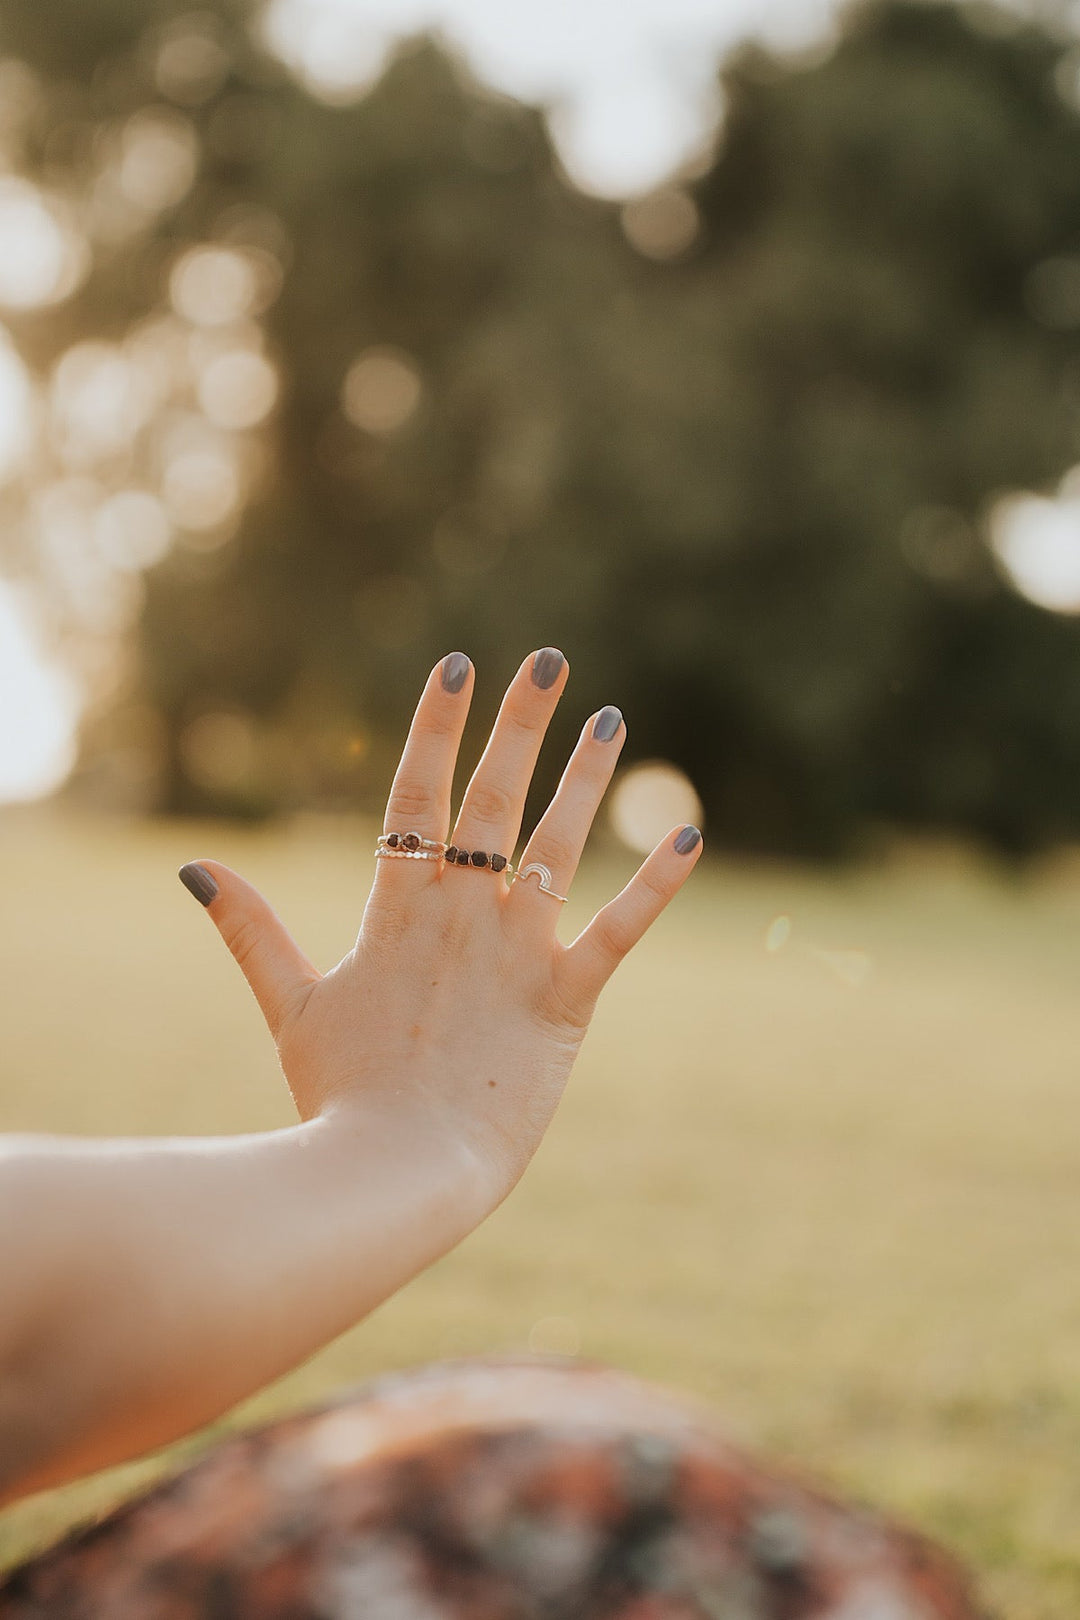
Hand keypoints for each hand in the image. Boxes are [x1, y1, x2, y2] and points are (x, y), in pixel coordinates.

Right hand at [181, 649, 701, 1204]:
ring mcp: (515, 952)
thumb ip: (250, 931)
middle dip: (521, 723)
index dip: (437, 725)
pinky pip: (619, 930)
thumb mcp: (290, 1006)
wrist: (395, 1173)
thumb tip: (196, 868)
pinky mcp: (565, 999)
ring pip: (558, 844)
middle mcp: (460, 915)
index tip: (460, 664)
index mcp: (396, 910)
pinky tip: (691, 834)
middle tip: (550, 659)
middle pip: (492, 798)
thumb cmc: (340, 1098)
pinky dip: (657, 883)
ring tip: (611, 719)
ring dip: (586, 779)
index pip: (417, 794)